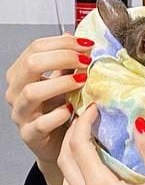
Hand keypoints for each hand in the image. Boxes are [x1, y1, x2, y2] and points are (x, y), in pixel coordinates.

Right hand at [5, 33, 93, 184]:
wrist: (58, 143)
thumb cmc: (60, 109)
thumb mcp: (65, 81)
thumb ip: (69, 63)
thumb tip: (82, 41)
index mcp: (22, 73)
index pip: (36, 47)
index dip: (63, 42)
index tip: (88, 45)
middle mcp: (17, 91)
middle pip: (32, 64)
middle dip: (64, 57)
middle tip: (87, 62)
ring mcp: (21, 113)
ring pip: (32, 91)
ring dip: (62, 83)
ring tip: (83, 81)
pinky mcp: (30, 134)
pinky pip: (41, 123)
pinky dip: (59, 114)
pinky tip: (73, 109)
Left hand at [58, 104, 144, 184]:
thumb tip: (139, 121)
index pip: (80, 146)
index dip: (84, 122)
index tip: (96, 107)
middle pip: (66, 161)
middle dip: (73, 135)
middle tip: (89, 119)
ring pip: (64, 182)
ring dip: (68, 158)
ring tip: (84, 146)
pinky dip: (73, 180)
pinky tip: (90, 179)